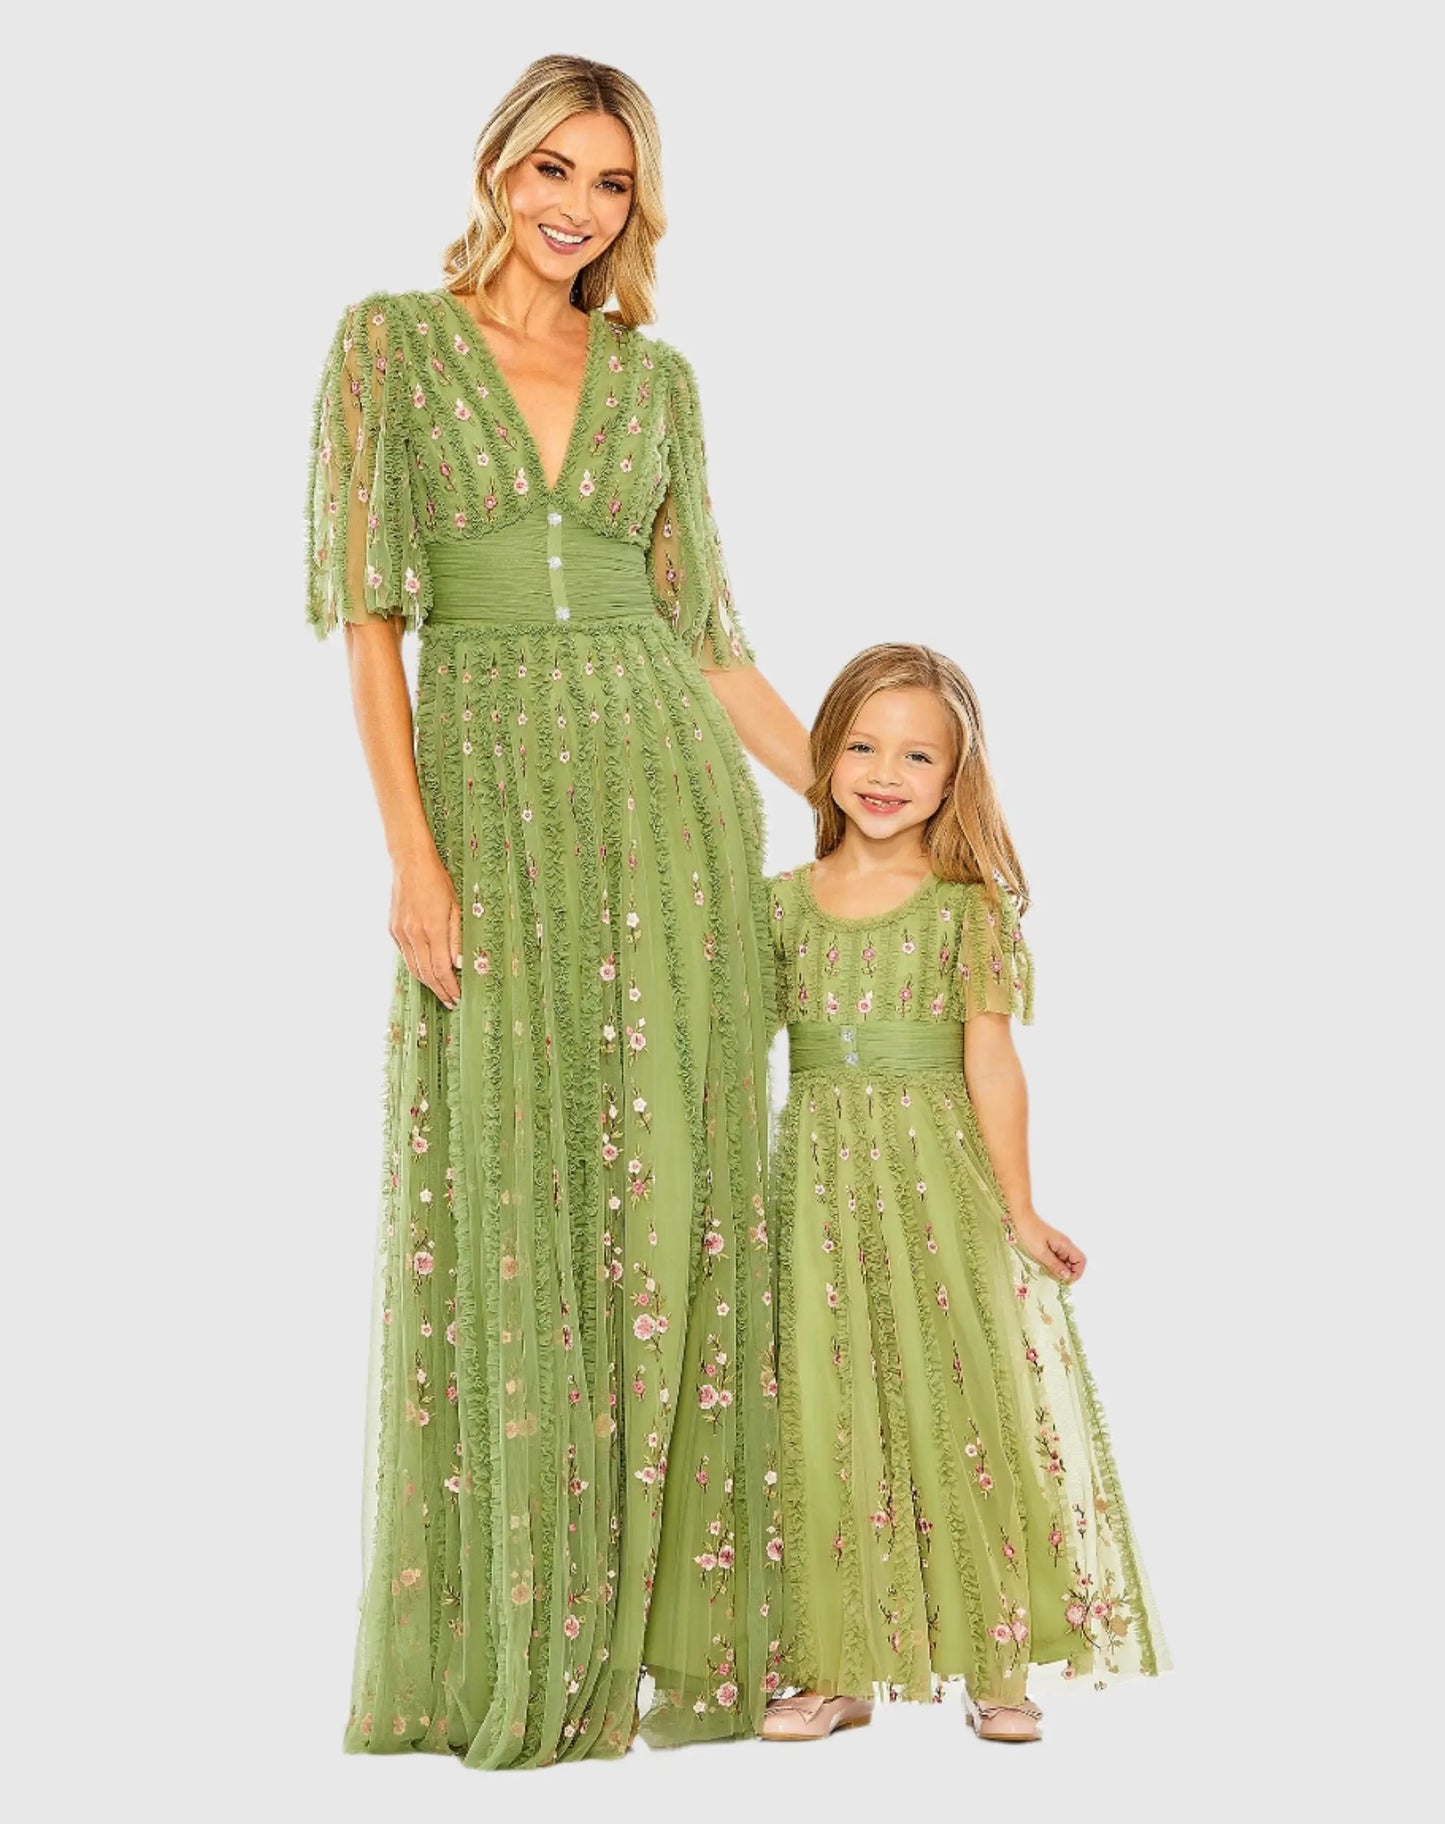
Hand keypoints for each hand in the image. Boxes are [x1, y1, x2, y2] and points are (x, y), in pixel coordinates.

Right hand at [390, 849, 461, 1009]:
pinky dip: (416, 966)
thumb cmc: (437, 881)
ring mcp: (400, 932)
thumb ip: (457, 937)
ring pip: (413, 967)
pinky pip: (406, 955)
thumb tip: (458, 964)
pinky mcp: (393, 929)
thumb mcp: (456, 907)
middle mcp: (414, 933)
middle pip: (426, 973)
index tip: (457, 997)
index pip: (441, 969)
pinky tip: (426, 970)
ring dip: (427, 983)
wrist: (410, 863)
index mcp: (432, 928)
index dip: (449, 986)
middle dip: (439, 990)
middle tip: (450, 1000)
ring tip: (440, 991)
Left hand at [1011, 1210, 1085, 1283]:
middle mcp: (1064, 1245)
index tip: (1064, 1280)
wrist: (1020, 1217)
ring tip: (1045, 1273)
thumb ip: (1054, 1265)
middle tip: (1052, 1278)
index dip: (1076, 1273)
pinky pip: (1055, 1258)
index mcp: (1065, 1244)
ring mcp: (1057, 1245)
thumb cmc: (1029, 1232)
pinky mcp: (1050, 1246)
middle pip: (1073, 1263)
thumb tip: (1067, 1276)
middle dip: (1065, 1273)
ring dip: (1057, 1270)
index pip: (1081, 1261)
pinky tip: (1042, 1267)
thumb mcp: (1041, 1252)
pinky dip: (1051, 1265)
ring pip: (1064, 1262)